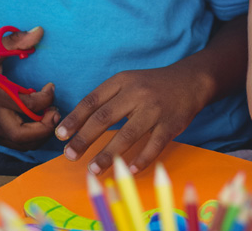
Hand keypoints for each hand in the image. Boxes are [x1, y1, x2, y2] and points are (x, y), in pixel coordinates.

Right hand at [0, 26, 58, 150]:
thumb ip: (16, 41)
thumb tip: (40, 31)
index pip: (28, 106)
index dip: (46, 99)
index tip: (50, 86)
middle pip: (22, 136)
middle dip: (45, 128)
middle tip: (55, 112)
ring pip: (18, 145)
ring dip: (39, 136)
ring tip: (49, 117)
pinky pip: (11, 144)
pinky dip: (28, 139)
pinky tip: (36, 123)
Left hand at [55, 64, 207, 174]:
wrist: (190, 81)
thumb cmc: (152, 85)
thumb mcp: (129, 81)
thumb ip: (107, 98)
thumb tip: (78, 124)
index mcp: (123, 80)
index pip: (93, 100)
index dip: (75, 118)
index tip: (61, 134)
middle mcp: (137, 93)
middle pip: (105, 117)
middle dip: (84, 138)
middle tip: (69, 154)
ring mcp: (155, 109)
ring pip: (127, 134)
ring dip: (108, 154)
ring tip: (93, 169)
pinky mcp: (171, 124)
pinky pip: (153, 145)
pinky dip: (141, 160)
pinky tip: (128, 171)